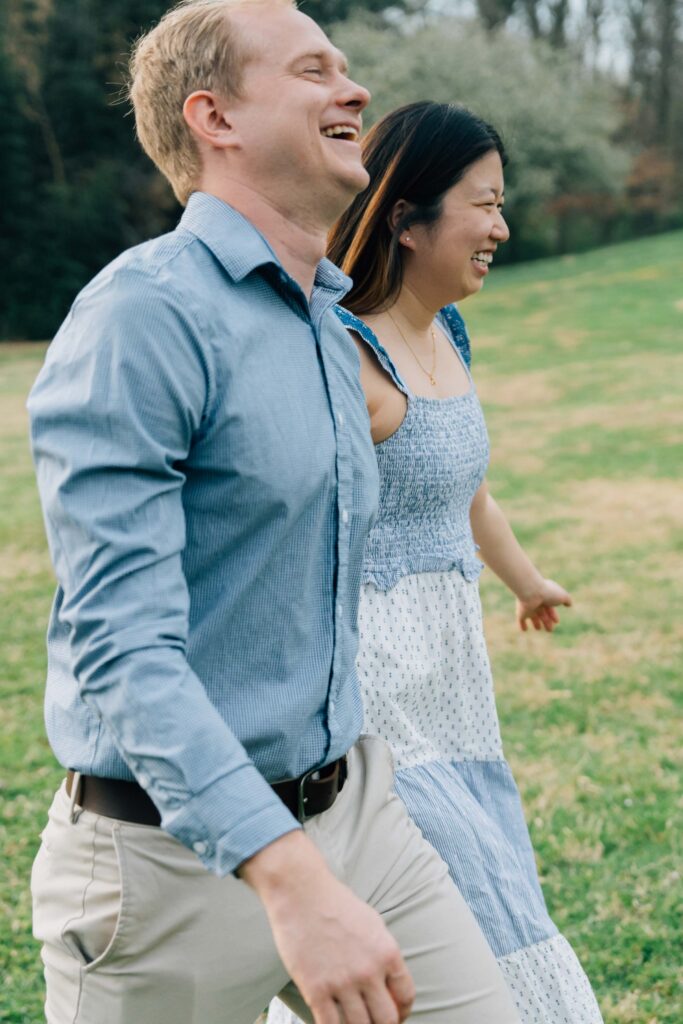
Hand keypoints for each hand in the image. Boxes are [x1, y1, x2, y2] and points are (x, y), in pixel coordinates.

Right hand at [240, 831, 414, 1023]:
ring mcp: (342, 982)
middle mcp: (369, 971)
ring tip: (353, 1022)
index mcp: (387, 952)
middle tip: (374, 1022)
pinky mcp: (315, 990)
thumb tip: (389, 983)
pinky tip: (332, 1023)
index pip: (406, 996)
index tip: (394, 1014)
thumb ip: (383, 955)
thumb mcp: (373, 924)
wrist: (301, 892)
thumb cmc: (335, 904)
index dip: (403, 1011)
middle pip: (386, 1020)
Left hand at [516, 578, 571, 632]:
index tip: (556, 621)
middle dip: (546, 621)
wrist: (531, 592)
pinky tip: (524, 630)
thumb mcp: (562, 596)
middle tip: (549, 630)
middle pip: (542, 613)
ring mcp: (528, 607)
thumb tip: (569, 604)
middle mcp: (536, 601)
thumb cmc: (548, 593)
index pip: (550, 608)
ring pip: (533, 616)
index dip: (553, 615)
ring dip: (536, 622)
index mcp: (546, 596)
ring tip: (538, 628)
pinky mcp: (521, 612)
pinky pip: (521, 620)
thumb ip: (567, 600)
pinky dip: (522, 625)